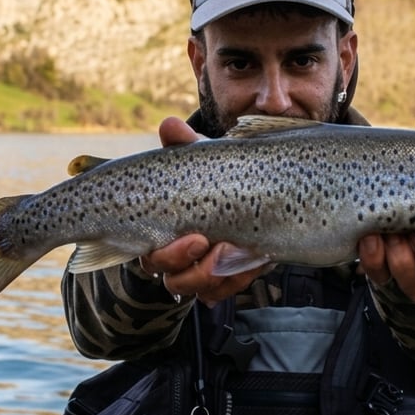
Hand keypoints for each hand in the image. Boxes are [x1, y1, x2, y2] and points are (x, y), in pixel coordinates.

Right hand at [138, 118, 262, 306]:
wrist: (239, 189)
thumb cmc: (206, 176)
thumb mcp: (199, 161)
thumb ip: (183, 146)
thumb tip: (169, 125)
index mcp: (160, 234)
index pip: (153, 257)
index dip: (172, 255)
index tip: (198, 238)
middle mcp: (175, 260)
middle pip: (176, 281)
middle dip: (197, 269)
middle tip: (221, 246)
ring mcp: (201, 271)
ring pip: (203, 289)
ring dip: (221, 275)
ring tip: (244, 252)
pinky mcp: (225, 277)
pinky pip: (229, 289)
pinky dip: (244, 276)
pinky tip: (261, 258)